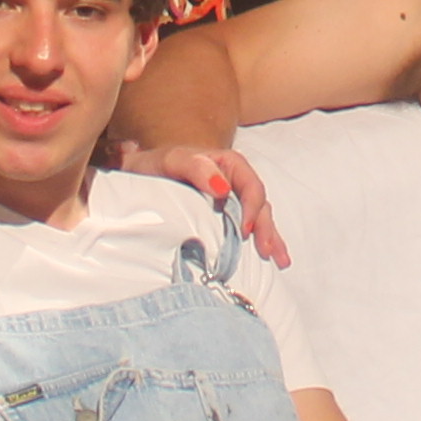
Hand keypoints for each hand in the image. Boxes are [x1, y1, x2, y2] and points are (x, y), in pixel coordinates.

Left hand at [112, 141, 288, 264]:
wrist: (140, 176)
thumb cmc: (155, 166)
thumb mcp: (171, 161)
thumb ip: (196, 167)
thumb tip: (223, 188)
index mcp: (227, 163)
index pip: (249, 184)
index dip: (252, 206)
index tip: (245, 229)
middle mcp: (234, 180)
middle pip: (259, 203)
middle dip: (266, 227)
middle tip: (265, 250)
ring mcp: (232, 199)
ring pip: (260, 217)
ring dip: (271, 237)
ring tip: (280, 259)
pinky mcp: (227, 215)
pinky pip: (251, 227)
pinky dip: (264, 240)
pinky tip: (274, 257)